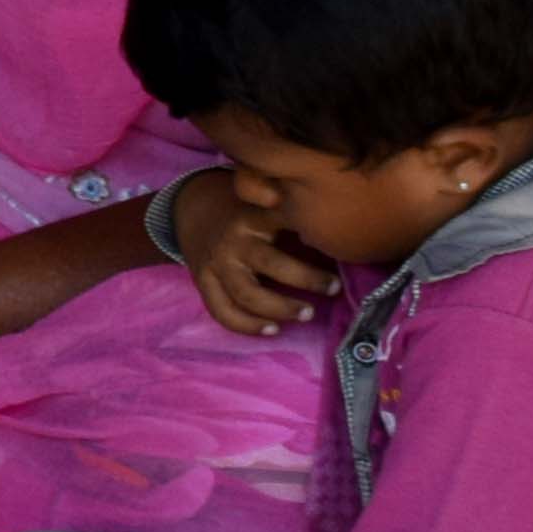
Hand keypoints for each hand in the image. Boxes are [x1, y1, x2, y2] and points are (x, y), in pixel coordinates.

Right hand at [166, 170, 336, 338]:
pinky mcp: (203, 281)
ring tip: (308, 314)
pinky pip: (222, 311)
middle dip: (306, 279)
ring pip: (247, 295)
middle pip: (272, 265)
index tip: (340, 248)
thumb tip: (340, 235)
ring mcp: (216, 263)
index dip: (315, 237)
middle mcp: (234, 240)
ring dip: (280, 309)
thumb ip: (295, 214)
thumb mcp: (267, 201)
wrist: (192, 208)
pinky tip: (273, 330)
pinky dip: (247, 326)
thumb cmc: (244, 209)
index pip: (288, 224)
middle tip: (333, 288)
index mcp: (254, 216)